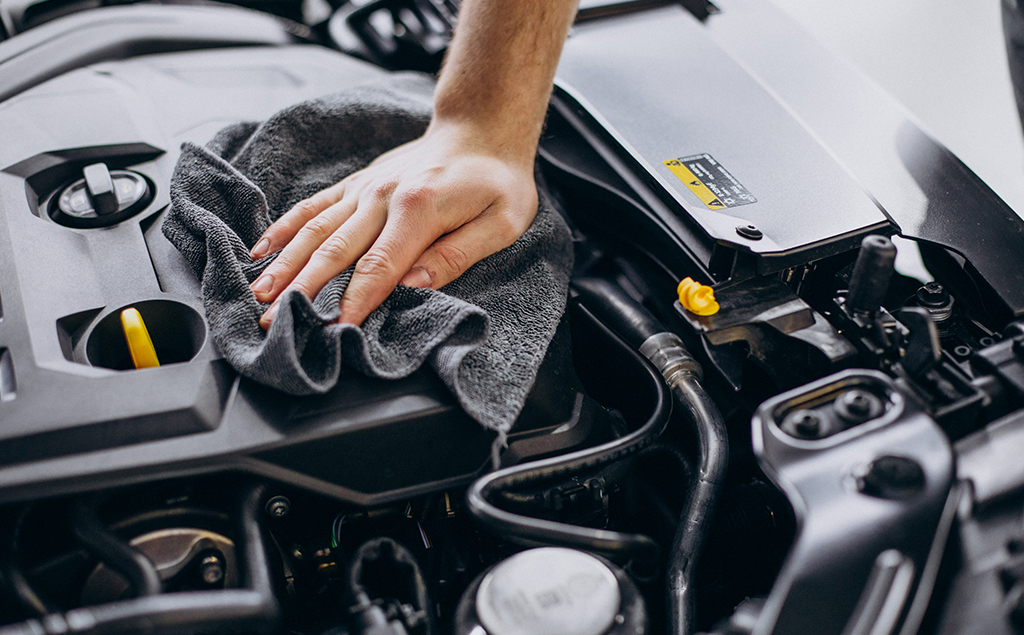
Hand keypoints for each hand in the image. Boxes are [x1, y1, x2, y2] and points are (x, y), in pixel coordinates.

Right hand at [248, 120, 538, 327]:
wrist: (481, 130)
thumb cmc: (497, 183)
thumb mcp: (500, 222)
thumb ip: (456, 254)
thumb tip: (414, 285)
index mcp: (418, 208)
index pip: (380, 265)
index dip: (355, 301)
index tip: (333, 330)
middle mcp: (382, 195)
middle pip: (336, 250)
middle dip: (304, 290)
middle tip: (273, 322)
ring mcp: (364, 188)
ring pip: (315, 230)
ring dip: (285, 264)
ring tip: (258, 294)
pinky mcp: (355, 184)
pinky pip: (313, 206)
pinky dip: (284, 228)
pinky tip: (260, 251)